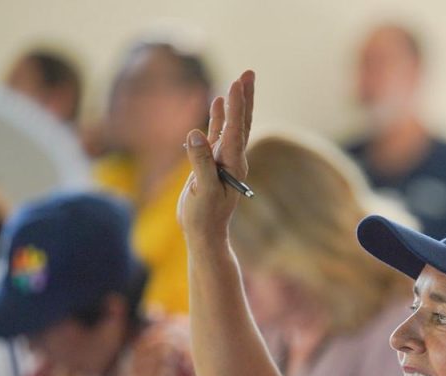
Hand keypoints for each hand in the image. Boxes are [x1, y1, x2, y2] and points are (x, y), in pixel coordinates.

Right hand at [177, 70, 255, 240]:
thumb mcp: (202, 191)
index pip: (236, 129)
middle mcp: (232, 158)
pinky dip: (219, 116)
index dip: (236, 105)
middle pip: (241, 122)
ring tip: (239, 80)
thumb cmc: (204, 216)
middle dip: (245, 97)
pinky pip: (218, 133)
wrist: (204, 233)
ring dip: (235, 103)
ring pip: (231, 125)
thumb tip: (195, 135)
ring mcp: (224, 158)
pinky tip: (217, 101)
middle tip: (249, 73)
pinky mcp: (213, 161)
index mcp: (233, 164)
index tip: (237, 83)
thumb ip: (200, 163)